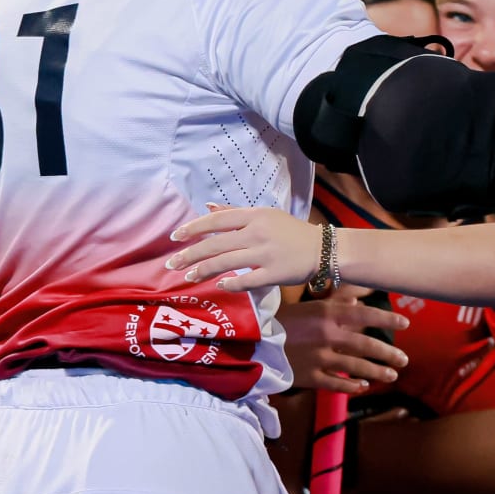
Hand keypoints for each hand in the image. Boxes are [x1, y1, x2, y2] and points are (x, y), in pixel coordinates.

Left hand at [169, 207, 321, 291]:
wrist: (322, 249)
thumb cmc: (290, 231)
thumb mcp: (264, 215)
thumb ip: (234, 213)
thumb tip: (207, 207)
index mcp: (254, 216)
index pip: (216, 221)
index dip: (193, 229)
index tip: (175, 238)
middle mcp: (257, 233)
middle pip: (216, 244)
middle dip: (190, 254)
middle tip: (172, 264)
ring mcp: (265, 254)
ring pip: (226, 263)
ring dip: (204, 270)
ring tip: (189, 276)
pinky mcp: (274, 274)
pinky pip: (246, 281)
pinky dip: (230, 284)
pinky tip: (220, 285)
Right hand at [282, 290, 408, 393]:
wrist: (251, 342)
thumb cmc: (281, 321)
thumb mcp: (308, 307)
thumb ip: (334, 304)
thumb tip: (357, 301)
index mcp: (326, 314)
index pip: (365, 314)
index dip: (387, 319)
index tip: (406, 323)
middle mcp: (327, 335)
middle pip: (366, 345)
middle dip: (388, 354)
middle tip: (404, 360)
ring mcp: (319, 357)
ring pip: (356, 367)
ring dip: (377, 372)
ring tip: (391, 376)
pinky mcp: (309, 376)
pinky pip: (336, 384)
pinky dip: (352, 386)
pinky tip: (363, 387)